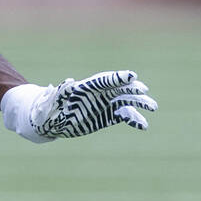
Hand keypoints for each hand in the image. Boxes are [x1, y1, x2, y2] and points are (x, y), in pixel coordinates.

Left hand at [2, 70, 157, 142]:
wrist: (50, 120)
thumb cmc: (47, 108)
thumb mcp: (51, 100)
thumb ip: (58, 93)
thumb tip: (66, 83)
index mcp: (85, 87)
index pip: (103, 80)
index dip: (117, 77)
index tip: (132, 75)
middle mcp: (97, 94)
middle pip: (118, 88)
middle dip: (132, 89)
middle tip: (144, 90)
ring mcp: (103, 105)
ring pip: (125, 101)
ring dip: (139, 103)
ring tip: (153, 107)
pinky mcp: (106, 116)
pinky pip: (123, 116)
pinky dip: (133, 119)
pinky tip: (143, 125)